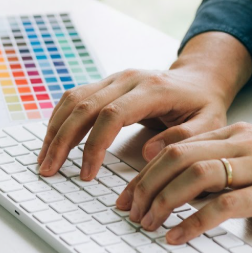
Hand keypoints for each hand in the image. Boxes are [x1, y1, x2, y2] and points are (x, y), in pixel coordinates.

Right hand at [37, 68, 228, 179]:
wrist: (199, 79)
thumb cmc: (203, 105)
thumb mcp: (208, 125)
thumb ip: (182, 139)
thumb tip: (149, 154)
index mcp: (152, 89)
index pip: (112, 115)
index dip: (94, 145)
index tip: (86, 173)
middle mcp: (128, 79)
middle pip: (84, 106)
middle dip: (62, 141)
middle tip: (49, 170)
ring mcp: (113, 78)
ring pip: (73, 100)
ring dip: (54, 130)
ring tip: (43, 159)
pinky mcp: (105, 83)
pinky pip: (73, 97)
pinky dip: (59, 119)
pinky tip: (52, 140)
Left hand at [116, 123, 251, 243]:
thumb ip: (226, 168)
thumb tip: (186, 193)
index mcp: (236, 134)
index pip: (175, 145)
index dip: (144, 170)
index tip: (126, 193)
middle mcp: (242, 144)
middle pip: (175, 156)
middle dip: (144, 185)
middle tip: (128, 212)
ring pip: (193, 175)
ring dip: (162, 202)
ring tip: (147, 225)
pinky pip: (223, 205)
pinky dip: (193, 222)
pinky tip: (177, 237)